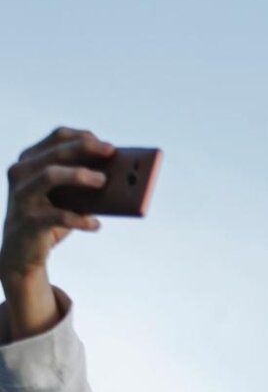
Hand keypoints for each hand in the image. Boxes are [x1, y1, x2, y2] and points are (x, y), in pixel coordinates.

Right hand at [1, 126, 112, 279]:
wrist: (22, 254)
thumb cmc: (52, 218)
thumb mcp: (68, 197)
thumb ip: (87, 183)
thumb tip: (122, 176)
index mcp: (31, 160)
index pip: (59, 137)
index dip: (85, 138)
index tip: (109, 146)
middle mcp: (21, 172)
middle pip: (56, 152)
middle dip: (86, 149)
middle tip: (112, 153)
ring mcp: (22, 195)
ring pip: (50, 175)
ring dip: (80, 175)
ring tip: (104, 182)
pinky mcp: (27, 220)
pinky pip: (58, 216)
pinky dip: (81, 219)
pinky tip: (96, 224)